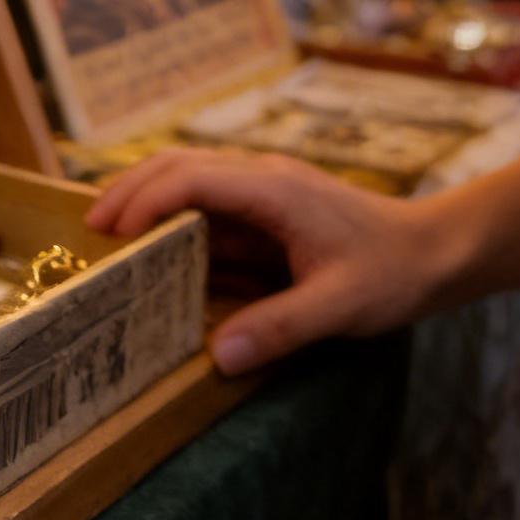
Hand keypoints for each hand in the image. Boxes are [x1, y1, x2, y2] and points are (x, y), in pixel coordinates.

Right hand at [84, 147, 450, 372]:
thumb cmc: (392, 271)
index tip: (107, 233)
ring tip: (105, 242)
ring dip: (149, 203)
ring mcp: (266, 196)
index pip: (194, 176)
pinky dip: (175, 224)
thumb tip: (217, 355)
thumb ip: (281, 327)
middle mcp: (264, 181)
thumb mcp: (340, 305)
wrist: (433, 252)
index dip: (146, 199)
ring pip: (193, 182)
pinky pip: (212, 212)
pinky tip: (155, 257)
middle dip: (132, 191)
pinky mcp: (269, 216)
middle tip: (87, 232)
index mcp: (274, 189)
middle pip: (182, 165)